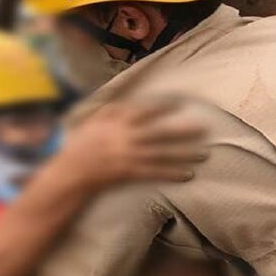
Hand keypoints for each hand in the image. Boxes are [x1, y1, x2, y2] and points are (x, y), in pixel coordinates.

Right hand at [61, 101, 206, 187]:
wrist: (70, 172)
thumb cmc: (81, 145)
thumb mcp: (93, 121)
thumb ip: (112, 111)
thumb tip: (129, 101)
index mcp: (116, 121)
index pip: (144, 110)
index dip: (163, 106)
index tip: (181, 101)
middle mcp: (125, 137)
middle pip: (159, 132)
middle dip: (182, 129)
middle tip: (204, 126)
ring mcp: (128, 156)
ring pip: (162, 154)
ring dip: (184, 154)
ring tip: (204, 153)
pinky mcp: (129, 173)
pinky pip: (155, 173)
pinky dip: (172, 173)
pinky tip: (188, 174)